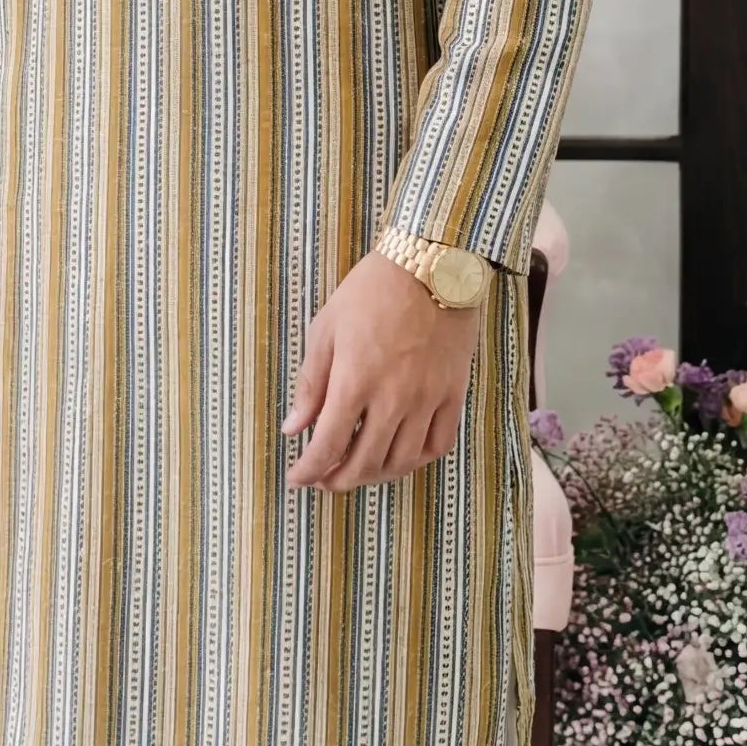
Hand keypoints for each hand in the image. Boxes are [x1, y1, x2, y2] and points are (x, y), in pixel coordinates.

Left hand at [282, 250, 480, 490]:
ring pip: (401, 462)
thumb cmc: (371, 292)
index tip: (297, 478)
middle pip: (364, 463)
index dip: (308, 470)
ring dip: (375, 476)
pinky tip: (399, 456)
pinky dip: (416, 461)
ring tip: (358, 471)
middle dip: (338, 480)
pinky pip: (437, 445)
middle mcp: (392, 399)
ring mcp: (427, 399)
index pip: (328, 445)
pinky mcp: (452, 394)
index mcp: (354, 381)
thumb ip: (310, 383)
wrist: (431, 265)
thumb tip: (293, 427)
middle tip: (323, 479)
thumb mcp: (326, 329)